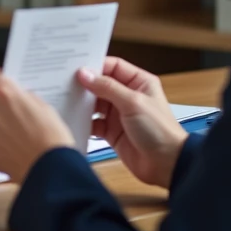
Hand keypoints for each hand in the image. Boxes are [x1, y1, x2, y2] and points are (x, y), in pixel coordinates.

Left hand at [0, 67, 75, 183]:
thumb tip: (18, 99)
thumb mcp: (44, 107)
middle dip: (0, 108)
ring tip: (17, 138)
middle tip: (17, 118)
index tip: (1, 85)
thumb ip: (24, 98)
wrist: (49, 170)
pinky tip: (12, 150)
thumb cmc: (52, 138)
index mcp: (5, 93)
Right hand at [77, 57, 187, 188]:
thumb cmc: (160, 131)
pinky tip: (74, 120)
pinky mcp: (112, 131)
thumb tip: (86, 74)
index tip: (76, 68)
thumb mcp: (133, 102)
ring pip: (94, 104)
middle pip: (101, 84)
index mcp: (138, 82)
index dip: (95, 66)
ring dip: (82, 103)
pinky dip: (84, 122)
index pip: (113, 66)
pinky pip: (93, 123)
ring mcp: (119, 114)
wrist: (166, 164)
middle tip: (65, 83)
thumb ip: (107, 87)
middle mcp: (128, 96)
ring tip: (66, 100)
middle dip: (85, 85)